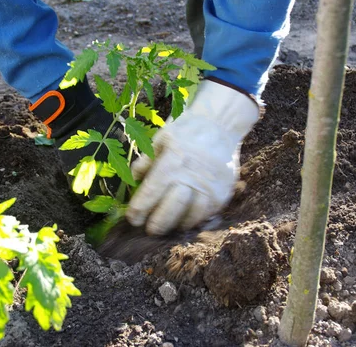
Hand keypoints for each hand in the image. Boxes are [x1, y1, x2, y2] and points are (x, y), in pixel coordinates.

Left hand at [126, 80, 260, 234]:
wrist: (220, 124)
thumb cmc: (185, 131)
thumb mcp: (161, 139)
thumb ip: (146, 161)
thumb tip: (133, 181)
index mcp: (173, 160)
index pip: (152, 191)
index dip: (140, 209)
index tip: (132, 219)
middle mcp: (192, 175)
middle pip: (170, 209)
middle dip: (157, 224)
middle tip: (149, 230)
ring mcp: (210, 186)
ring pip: (190, 217)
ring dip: (176, 225)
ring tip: (167, 227)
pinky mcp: (223, 194)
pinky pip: (206, 215)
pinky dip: (193, 220)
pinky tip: (184, 220)